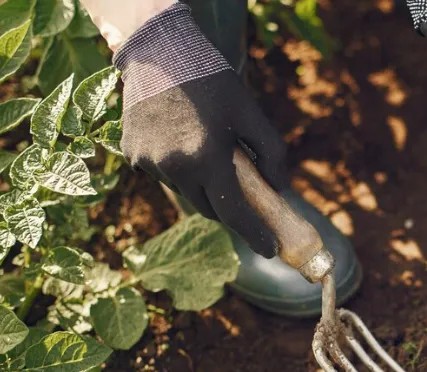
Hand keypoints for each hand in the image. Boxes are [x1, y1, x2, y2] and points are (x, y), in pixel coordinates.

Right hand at [115, 3, 287, 257]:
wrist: (160, 52)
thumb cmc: (212, 82)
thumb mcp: (250, 114)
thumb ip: (271, 153)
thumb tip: (280, 188)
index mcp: (206, 159)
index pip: (233, 213)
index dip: (254, 235)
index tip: (270, 249)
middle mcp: (173, 167)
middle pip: (209, 208)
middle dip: (231, 211)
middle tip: (249, 205)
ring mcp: (148, 162)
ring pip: (185, 192)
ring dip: (203, 186)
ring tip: (211, 157)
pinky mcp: (131, 154)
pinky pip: (163, 175)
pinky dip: (179, 170)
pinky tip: (184, 144)